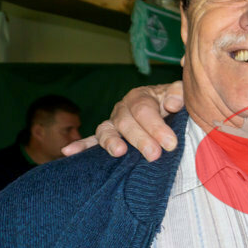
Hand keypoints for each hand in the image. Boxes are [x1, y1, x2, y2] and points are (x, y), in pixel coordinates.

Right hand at [62, 82, 184, 161]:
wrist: (169, 110)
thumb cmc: (176, 103)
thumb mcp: (180, 94)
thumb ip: (178, 93)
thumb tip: (172, 103)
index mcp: (140, 96)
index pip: (144, 110)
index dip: (157, 127)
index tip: (171, 143)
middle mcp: (123, 108)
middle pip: (127, 123)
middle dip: (141, 139)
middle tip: (154, 154)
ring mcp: (113, 123)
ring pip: (106, 131)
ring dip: (110, 142)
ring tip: (119, 152)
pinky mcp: (108, 136)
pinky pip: (91, 140)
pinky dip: (81, 146)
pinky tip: (68, 152)